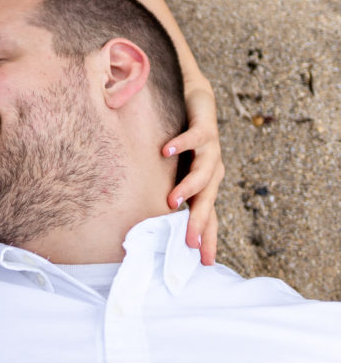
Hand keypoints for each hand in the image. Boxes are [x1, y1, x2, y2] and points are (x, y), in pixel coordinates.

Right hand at [163, 76, 222, 264]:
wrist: (198, 100)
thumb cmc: (184, 139)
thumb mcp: (175, 170)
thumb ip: (167, 189)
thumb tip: (150, 213)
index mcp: (205, 183)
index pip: (208, 215)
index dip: (208, 237)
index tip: (205, 262)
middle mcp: (212, 170)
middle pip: (208, 201)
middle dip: (199, 223)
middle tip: (189, 242)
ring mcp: (211, 150)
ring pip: (204, 173)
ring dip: (189, 187)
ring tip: (172, 200)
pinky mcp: (205, 128)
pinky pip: (193, 138)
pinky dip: (180, 144)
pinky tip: (166, 149)